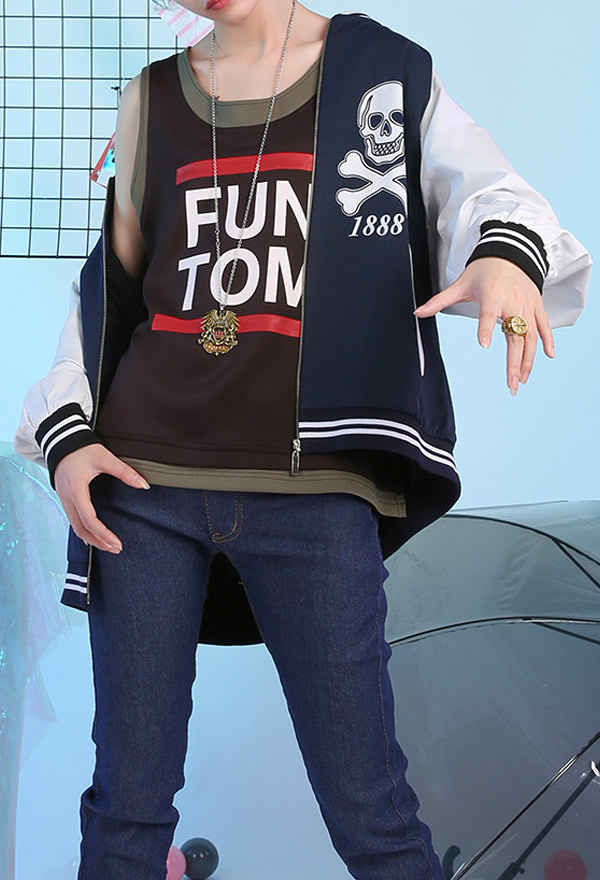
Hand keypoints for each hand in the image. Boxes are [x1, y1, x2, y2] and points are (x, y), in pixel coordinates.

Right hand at [54, 443, 149, 551]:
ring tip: (107, 545)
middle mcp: (66, 497)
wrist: (61, 439)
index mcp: (76, 490)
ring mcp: (63, 498)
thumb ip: (124, 472)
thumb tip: (143, 485)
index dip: (103, 534)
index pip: (89, 519)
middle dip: (98, 542)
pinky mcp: (64, 497)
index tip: (117, 542)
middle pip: (80, 529)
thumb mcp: (105, 458)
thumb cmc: (81, 448)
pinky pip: (72, 519)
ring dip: (90, 538)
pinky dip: (84, 529)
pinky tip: (95, 533)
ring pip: (75, 526)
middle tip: (116, 548)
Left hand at [414, 257, 554, 394]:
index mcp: (492, 296)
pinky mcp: (537, 306)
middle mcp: (512, 302)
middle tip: (511, 384)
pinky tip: (548, 357)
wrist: (510, 253)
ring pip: (530, 336)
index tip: (483, 345)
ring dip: (528, 359)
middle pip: (514, 335)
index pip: (488, 314)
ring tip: (521, 380)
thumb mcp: (461, 284)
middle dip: (514, 361)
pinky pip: (544, 325)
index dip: (486, 328)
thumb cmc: (484, 270)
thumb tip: (417, 312)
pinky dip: (548, 340)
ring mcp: (527, 305)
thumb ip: (440, 301)